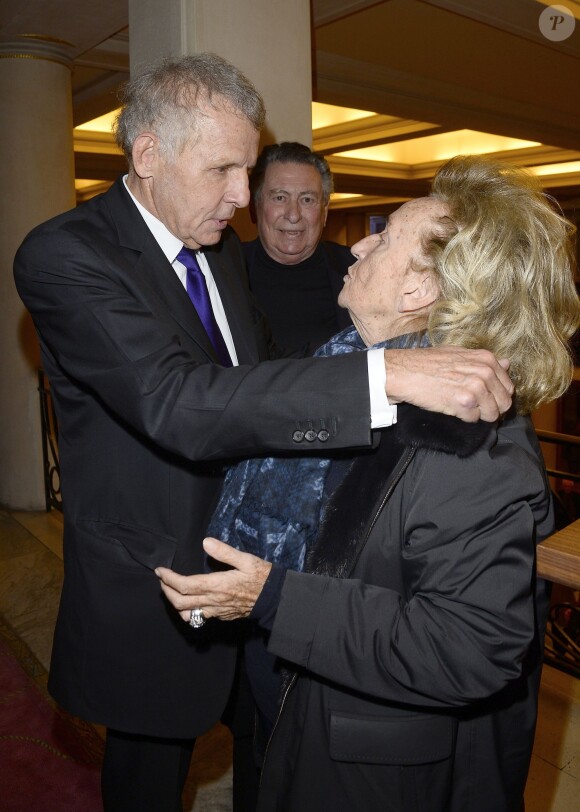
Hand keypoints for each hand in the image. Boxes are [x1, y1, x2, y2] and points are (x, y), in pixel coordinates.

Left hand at [155, 537, 271, 621]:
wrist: (275, 599)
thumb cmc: (262, 577)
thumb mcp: (246, 559)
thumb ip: (224, 552)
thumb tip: (206, 542)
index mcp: (217, 585)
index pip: (184, 585)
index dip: (168, 578)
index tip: (160, 570)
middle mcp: (214, 601)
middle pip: (180, 602)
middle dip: (166, 591)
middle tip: (162, 579)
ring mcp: (217, 611)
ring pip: (187, 613)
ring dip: (175, 603)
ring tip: (172, 590)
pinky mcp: (221, 616)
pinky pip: (199, 617)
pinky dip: (188, 609)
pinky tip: (190, 600)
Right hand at [384, 347, 512, 421]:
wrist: (405, 372)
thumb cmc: (427, 362)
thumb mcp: (460, 354)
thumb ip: (484, 361)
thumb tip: (507, 364)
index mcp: (486, 360)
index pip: (508, 386)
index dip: (498, 396)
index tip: (488, 400)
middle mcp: (484, 372)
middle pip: (504, 403)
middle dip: (492, 409)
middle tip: (477, 409)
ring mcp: (475, 388)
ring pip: (492, 414)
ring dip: (479, 415)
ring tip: (464, 408)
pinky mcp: (463, 403)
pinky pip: (474, 419)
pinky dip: (464, 418)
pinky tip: (453, 408)